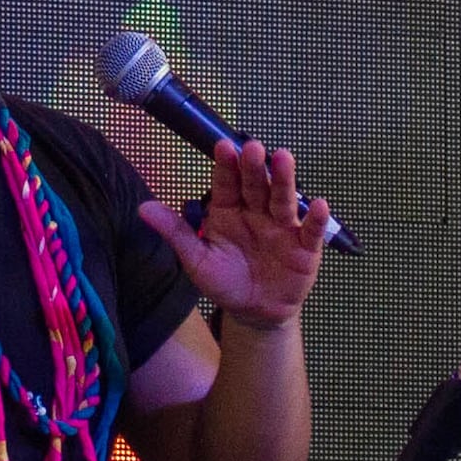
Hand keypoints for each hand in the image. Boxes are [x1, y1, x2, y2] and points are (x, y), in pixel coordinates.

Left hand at [138, 139, 327, 325]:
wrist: (254, 313)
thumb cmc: (225, 282)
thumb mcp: (197, 261)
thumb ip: (176, 233)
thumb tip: (143, 208)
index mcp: (228, 211)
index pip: (226, 183)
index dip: (225, 166)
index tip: (222, 147)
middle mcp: (256, 212)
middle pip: (256, 185)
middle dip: (254, 166)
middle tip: (252, 147)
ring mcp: (282, 227)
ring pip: (282, 199)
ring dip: (284, 179)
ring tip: (284, 158)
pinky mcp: (304, 247)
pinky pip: (310, 230)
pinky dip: (315, 218)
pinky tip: (317, 204)